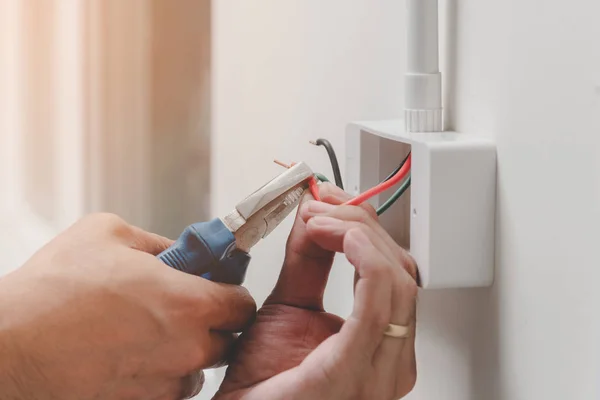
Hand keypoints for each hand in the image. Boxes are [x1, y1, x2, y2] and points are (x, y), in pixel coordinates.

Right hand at [0, 214, 255, 399]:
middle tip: (180, 304)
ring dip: (185, 349)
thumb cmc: (53, 292)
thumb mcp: (109, 233)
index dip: (231, 291)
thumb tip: (178, 251)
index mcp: (189, 303)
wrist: (10, 349)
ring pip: (198, 367)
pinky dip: (159, 371)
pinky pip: (168, 387)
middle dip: (211, 320)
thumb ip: (159, 242)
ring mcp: (165, 382)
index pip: (243, 304)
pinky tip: (128, 352)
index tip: (217, 284)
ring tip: (146, 330)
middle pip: (227, 338)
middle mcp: (187, 348)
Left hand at [215, 184, 417, 399]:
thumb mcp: (289, 306)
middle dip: (360, 224)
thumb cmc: (264, 385)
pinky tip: (341, 238)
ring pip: (395, 278)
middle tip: (321, 207)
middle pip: (399, 268)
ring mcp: (380, 368)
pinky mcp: (354, 371)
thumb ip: (307, 261)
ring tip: (320, 221)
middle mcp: (391, 357)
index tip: (329, 203)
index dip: (365, 228)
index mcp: (380, 342)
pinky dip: (366, 259)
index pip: (394, 270)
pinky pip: (378, 304)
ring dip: (358, 234)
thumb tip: (314, 214)